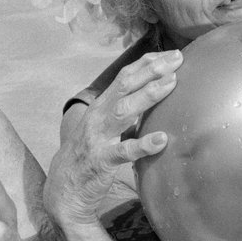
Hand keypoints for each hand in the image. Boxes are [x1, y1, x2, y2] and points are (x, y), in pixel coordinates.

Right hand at [45, 51, 181, 228]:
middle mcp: (98, 115)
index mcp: (101, 105)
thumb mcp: (105, 125)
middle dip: (152, 70)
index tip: (172, 54)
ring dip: (148, 95)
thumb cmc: (91, 152)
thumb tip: (155, 95)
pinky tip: (162, 139)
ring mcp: (98, 137)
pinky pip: (124, 152)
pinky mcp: (102, 161)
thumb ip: (125, 110)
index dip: (148, 62)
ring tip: (171, 84)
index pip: (125, 76)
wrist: (64, 186)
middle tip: (178, 59)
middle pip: (126, 85)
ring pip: (124, 111)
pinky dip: (143, 144)